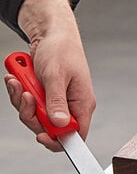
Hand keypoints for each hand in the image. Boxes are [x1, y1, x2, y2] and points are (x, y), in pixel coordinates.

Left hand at [4, 0, 95, 150]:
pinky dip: (18, 92)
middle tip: (25, 95)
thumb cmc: (61, 50)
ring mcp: (58, 101)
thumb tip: (59, 125)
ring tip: (18, 81)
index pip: (76, 135)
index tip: (40, 135)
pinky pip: (29, 104)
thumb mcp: (56, 75)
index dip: (58, 140)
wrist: (51, 32)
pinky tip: (17, 78)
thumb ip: (57, 102)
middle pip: (50, 128)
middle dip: (32, 114)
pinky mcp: (46, 95)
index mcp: (82, 104)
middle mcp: (72, 106)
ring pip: (36, 116)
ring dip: (21, 101)